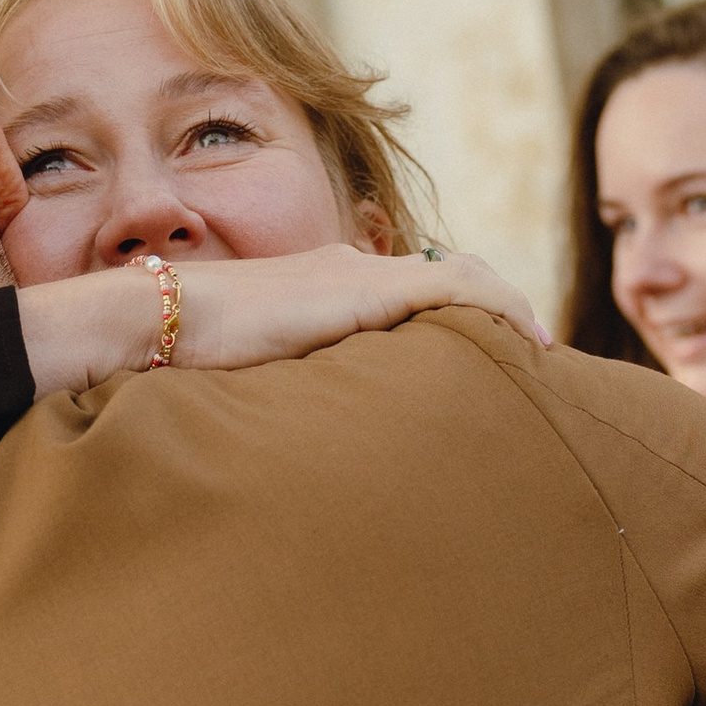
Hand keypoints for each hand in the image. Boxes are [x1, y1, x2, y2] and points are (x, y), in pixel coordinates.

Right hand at [175, 246, 547, 367]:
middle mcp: (350, 267)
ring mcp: (362, 273)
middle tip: (530, 358)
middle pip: (445, 276)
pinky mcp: (370, 287)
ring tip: (542, 353)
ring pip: (461, 276)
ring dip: (506, 310)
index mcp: (326, 284)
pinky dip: (502, 305)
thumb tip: (301, 438)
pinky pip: (459, 286)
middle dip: (493, 311)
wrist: (162, 319)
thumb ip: (290, 383)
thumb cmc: (189, 355)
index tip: (486, 354)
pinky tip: (531, 340)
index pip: (408, 288)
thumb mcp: (254, 372)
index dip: (454, 315)